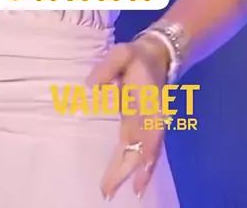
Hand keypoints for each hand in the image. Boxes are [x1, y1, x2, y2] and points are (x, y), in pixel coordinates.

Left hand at [87, 36, 170, 200]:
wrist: (157, 55)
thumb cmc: (137, 57)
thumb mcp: (123, 54)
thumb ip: (107, 68)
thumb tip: (90, 87)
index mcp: (147, 103)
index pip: (147, 132)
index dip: (143, 152)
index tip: (137, 172)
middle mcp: (150, 119)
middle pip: (141, 150)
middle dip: (127, 172)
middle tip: (107, 192)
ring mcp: (148, 124)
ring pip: (140, 154)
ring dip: (129, 174)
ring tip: (111, 192)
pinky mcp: (142, 126)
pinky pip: (140, 150)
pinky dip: (136, 167)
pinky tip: (130, 182)